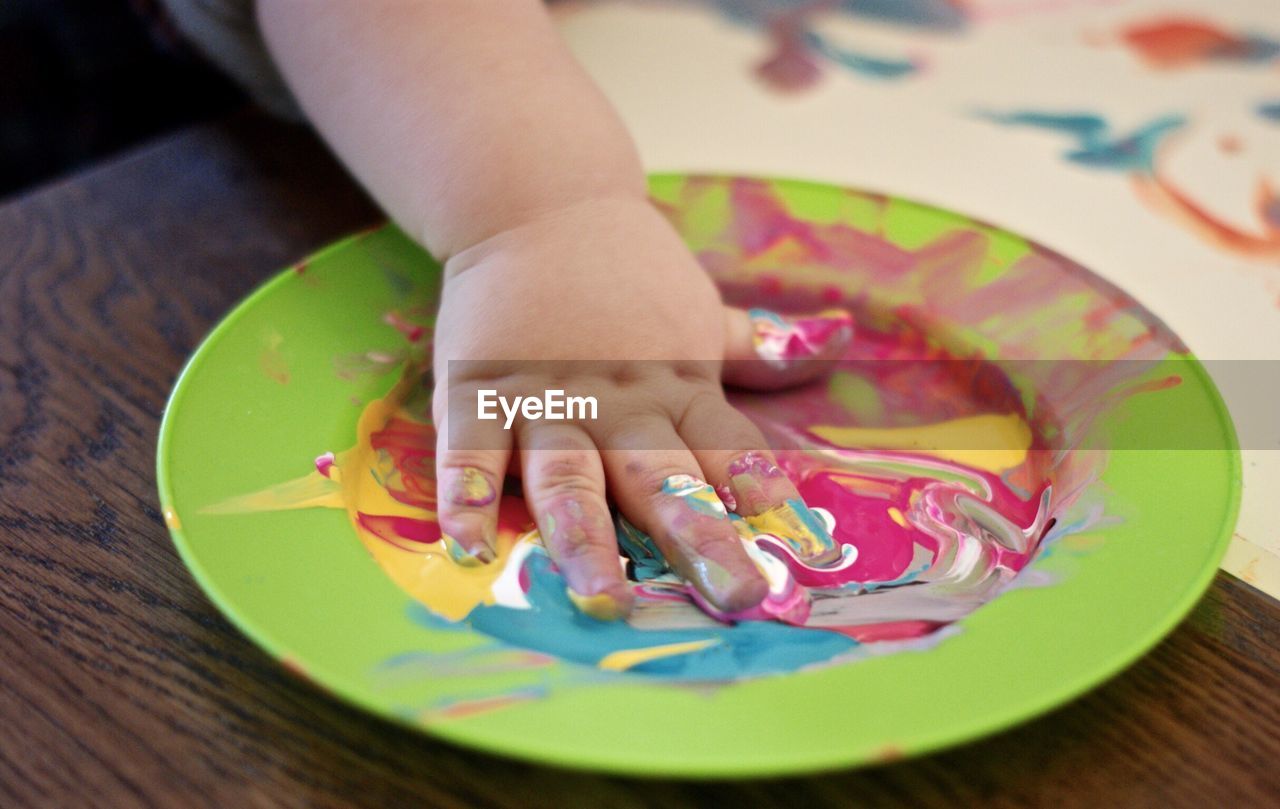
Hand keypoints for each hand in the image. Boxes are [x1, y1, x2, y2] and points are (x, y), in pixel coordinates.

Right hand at [432, 197, 851, 619]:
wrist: (538, 199)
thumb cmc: (626, 267)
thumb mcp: (701, 310)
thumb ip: (762, 346)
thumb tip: (840, 339)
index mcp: (678, 385)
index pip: (729, 448)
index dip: (759, 492)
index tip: (792, 546)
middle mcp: (620, 401)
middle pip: (663, 478)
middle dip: (699, 541)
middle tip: (734, 599)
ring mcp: (548, 398)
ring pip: (569, 476)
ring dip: (585, 536)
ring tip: (602, 594)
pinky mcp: (480, 391)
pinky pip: (473, 451)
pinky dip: (470, 496)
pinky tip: (469, 547)